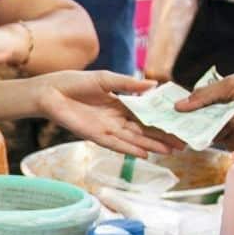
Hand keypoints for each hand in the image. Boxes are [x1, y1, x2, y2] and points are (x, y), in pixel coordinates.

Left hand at [35, 71, 175, 157]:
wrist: (50, 93)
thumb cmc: (75, 82)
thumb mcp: (106, 79)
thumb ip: (129, 84)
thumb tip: (155, 85)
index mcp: (120, 104)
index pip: (146, 113)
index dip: (163, 119)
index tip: (181, 123)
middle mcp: (116, 119)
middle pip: (144, 129)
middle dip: (163, 136)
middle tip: (184, 143)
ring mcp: (107, 129)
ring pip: (134, 139)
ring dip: (152, 145)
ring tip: (171, 151)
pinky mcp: (96, 136)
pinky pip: (117, 145)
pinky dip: (131, 150)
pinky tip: (146, 155)